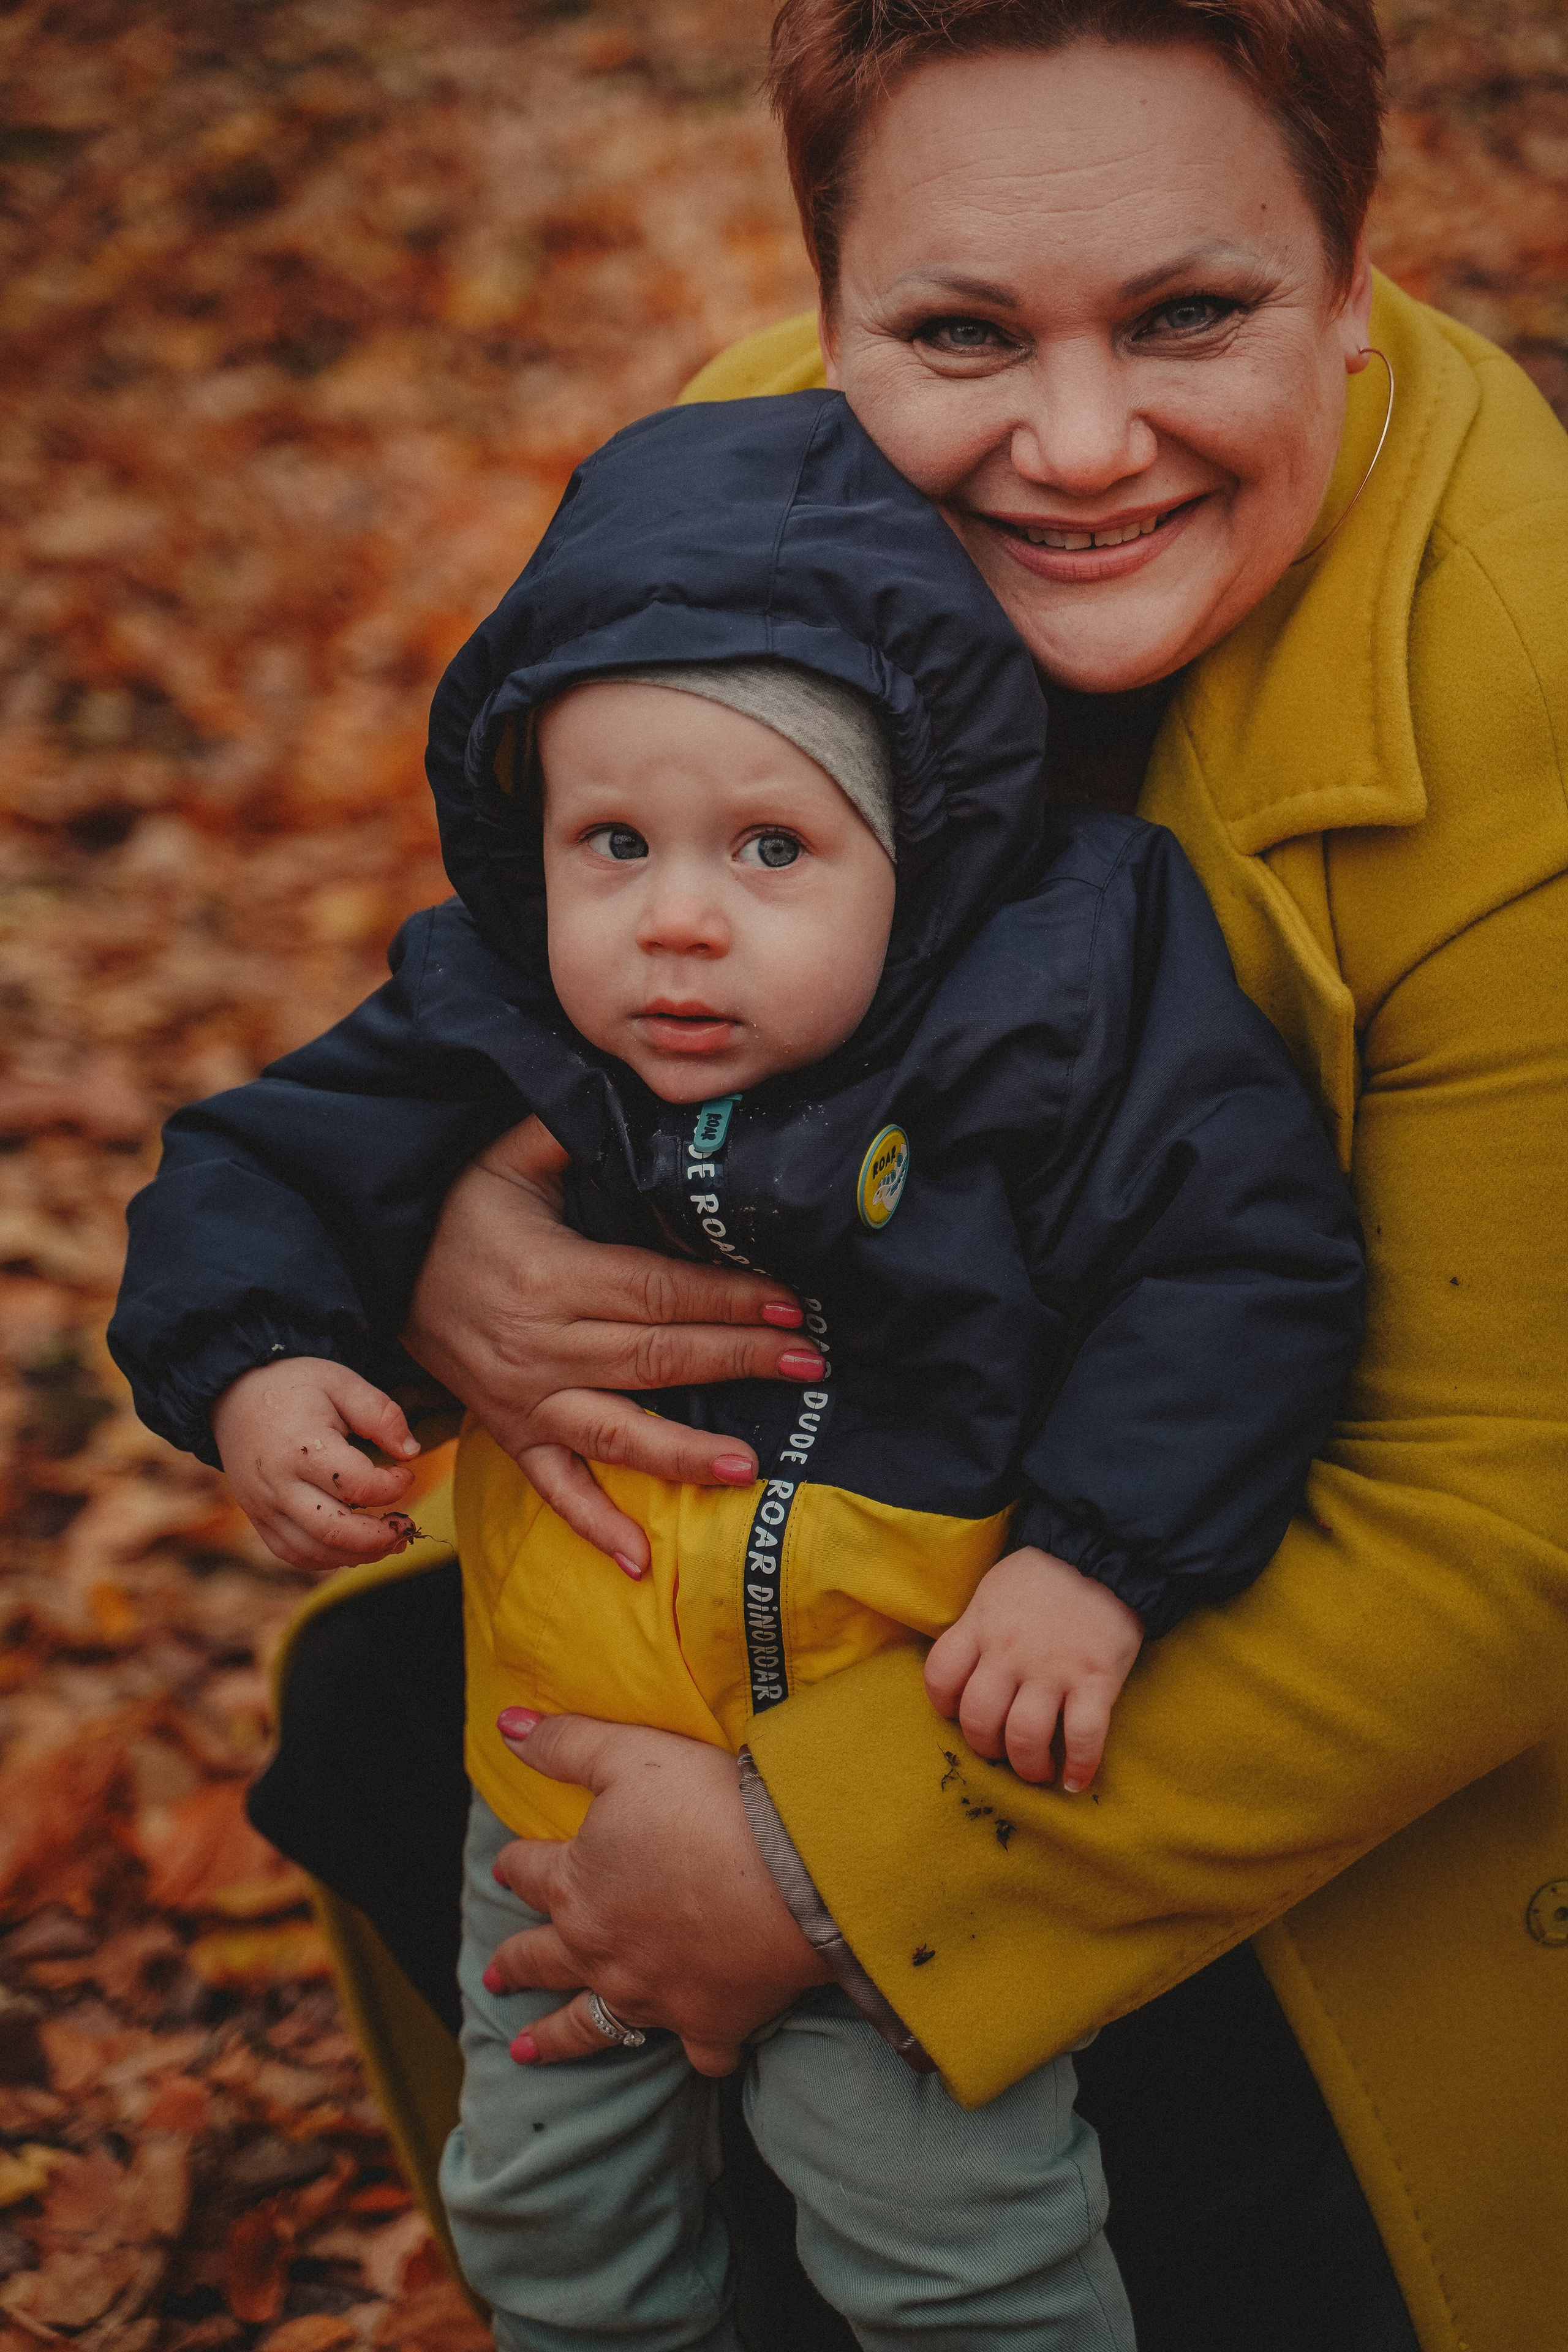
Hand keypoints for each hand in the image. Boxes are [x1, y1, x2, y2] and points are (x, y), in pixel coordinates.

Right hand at [211, 1357, 421, 1571]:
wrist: (236, 1397)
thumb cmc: (295, 1388)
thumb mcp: (341, 1383)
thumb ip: (380, 1414)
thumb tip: (411, 1452)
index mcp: (301, 1447)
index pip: (356, 1484)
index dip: (392, 1487)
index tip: (407, 1473)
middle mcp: (278, 1484)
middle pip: (333, 1530)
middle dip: (380, 1537)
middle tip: (407, 1526)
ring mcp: (264, 1507)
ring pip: (314, 1551)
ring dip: (359, 1555)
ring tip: (391, 1541)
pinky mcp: (259, 1520)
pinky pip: (294, 1554)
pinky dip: (329, 1558)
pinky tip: (355, 1546)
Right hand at [402, 1116, 820, 1571]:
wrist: (370, 1271)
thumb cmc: (451, 1211)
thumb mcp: (503, 1157)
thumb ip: (569, 1130)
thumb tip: (637, 1095)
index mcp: (549, 1275)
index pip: (656, 1292)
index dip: (726, 1300)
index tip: (790, 1305)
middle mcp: (540, 1344)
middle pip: (655, 1358)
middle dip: (738, 1360)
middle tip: (810, 1364)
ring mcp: (524, 1398)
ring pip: (616, 1431)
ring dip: (683, 1453)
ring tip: (748, 1466)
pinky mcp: (509, 1432)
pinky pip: (552, 1487)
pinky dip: (593, 1526)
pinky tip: (639, 1562)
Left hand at [480, 1712, 831, 2074]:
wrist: (791, 1875)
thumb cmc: (708, 1807)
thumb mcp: (629, 1754)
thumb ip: (565, 1742)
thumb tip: (505, 1727)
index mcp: (577, 1887)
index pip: (530, 1873)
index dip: (517, 1865)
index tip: (506, 1867)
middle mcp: (601, 1952)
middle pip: (543, 1959)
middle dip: (515, 1963)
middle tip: (494, 1975)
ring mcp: (652, 1996)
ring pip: (592, 2024)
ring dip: (556, 2038)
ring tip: (525, 2050)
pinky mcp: (708, 2024)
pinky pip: (695, 2053)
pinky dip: (693, 2053)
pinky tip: (693, 2055)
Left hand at [924, 1547, 1144, 1791]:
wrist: (1106, 1549)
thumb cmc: (1045, 1571)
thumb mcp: (994, 1590)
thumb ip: (977, 1628)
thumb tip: (967, 1668)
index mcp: (981, 1627)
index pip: (940, 1678)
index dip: (943, 1705)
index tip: (959, 1713)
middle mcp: (1010, 1653)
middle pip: (978, 1719)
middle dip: (985, 1746)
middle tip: (1000, 1750)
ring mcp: (1054, 1670)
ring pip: (1024, 1737)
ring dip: (1027, 1765)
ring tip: (1037, 1769)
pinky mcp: (1097, 1680)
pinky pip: (1084, 1737)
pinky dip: (1080, 1767)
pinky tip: (1076, 1781)